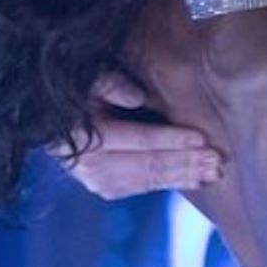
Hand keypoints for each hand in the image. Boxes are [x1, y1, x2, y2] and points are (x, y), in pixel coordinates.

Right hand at [49, 71, 221, 199]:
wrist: (49, 119)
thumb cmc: (77, 91)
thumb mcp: (87, 78)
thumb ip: (110, 83)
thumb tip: (138, 98)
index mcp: (86, 134)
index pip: (136, 139)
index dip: (170, 139)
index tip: (201, 139)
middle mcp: (88, 163)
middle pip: (145, 164)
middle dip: (184, 163)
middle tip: (217, 161)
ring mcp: (94, 179)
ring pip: (146, 180)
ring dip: (181, 177)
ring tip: (213, 172)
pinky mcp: (103, 186)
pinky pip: (139, 188)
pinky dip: (168, 183)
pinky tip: (194, 180)